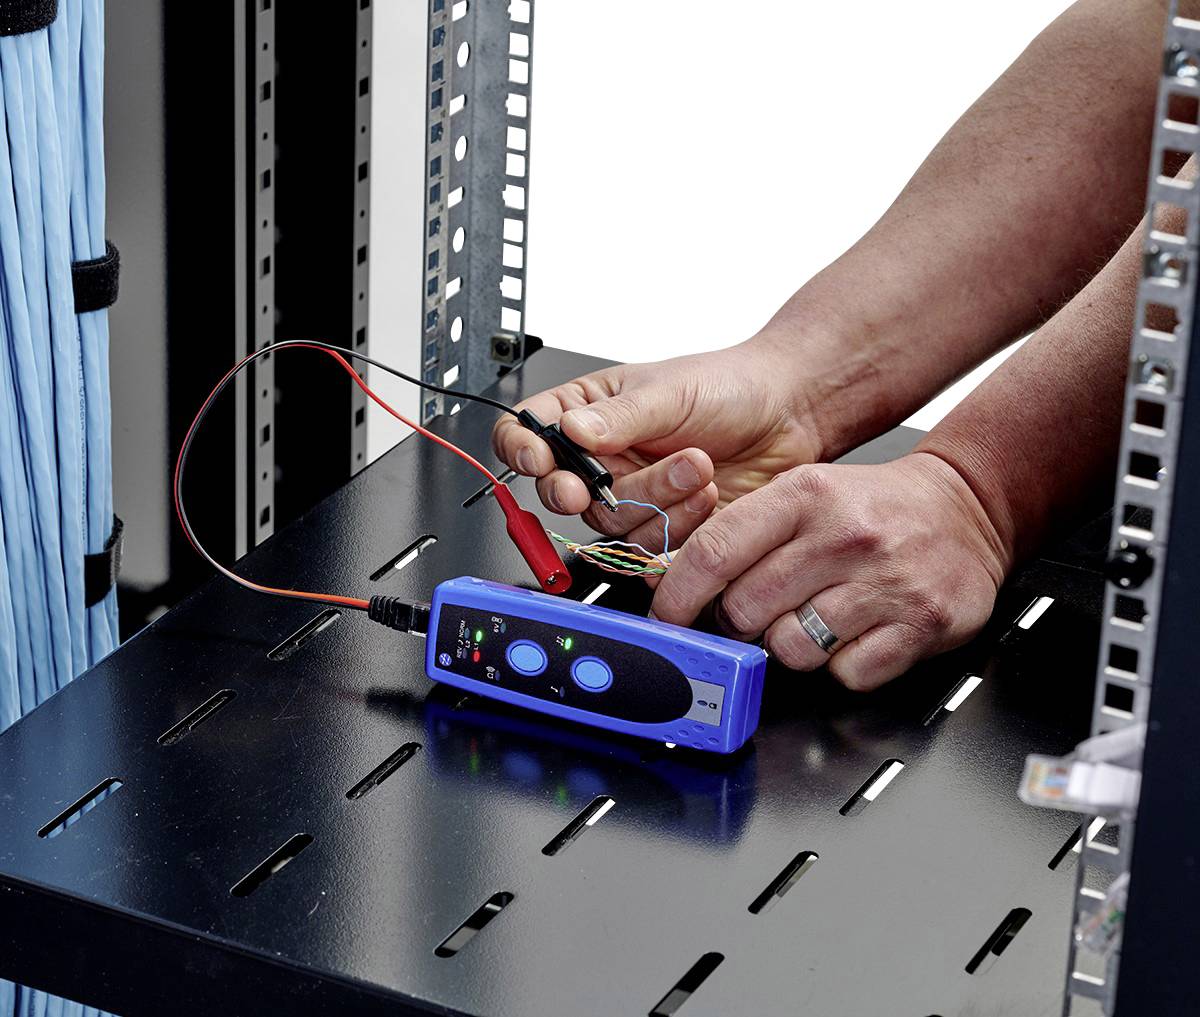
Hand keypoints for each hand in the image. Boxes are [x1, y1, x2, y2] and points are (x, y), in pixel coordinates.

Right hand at [491, 343, 819, 552]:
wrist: (789, 416)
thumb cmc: (730, 387)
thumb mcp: (669, 391)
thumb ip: (618, 416)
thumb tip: (571, 430)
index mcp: (587, 414)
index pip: (526, 434)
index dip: (521, 450)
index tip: (538, 457)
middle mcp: (602, 460)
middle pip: (562, 493)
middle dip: (584, 491)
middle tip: (606, 482)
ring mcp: (631, 496)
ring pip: (611, 524)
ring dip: (654, 501)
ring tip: (697, 468)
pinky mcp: (663, 529)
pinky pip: (647, 550)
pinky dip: (676, 530)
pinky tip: (704, 500)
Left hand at [649, 452, 1012, 689]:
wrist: (967, 507)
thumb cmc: (874, 507)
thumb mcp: (806, 493)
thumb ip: (748, 533)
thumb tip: (683, 588)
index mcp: (806, 494)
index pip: (716, 551)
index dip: (678, 594)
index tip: (667, 617)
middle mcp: (844, 535)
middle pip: (746, 609)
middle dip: (738, 623)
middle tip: (756, 612)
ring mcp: (885, 581)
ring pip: (793, 648)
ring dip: (792, 646)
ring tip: (814, 618)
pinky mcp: (922, 623)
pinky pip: (848, 673)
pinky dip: (843, 664)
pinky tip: (855, 633)